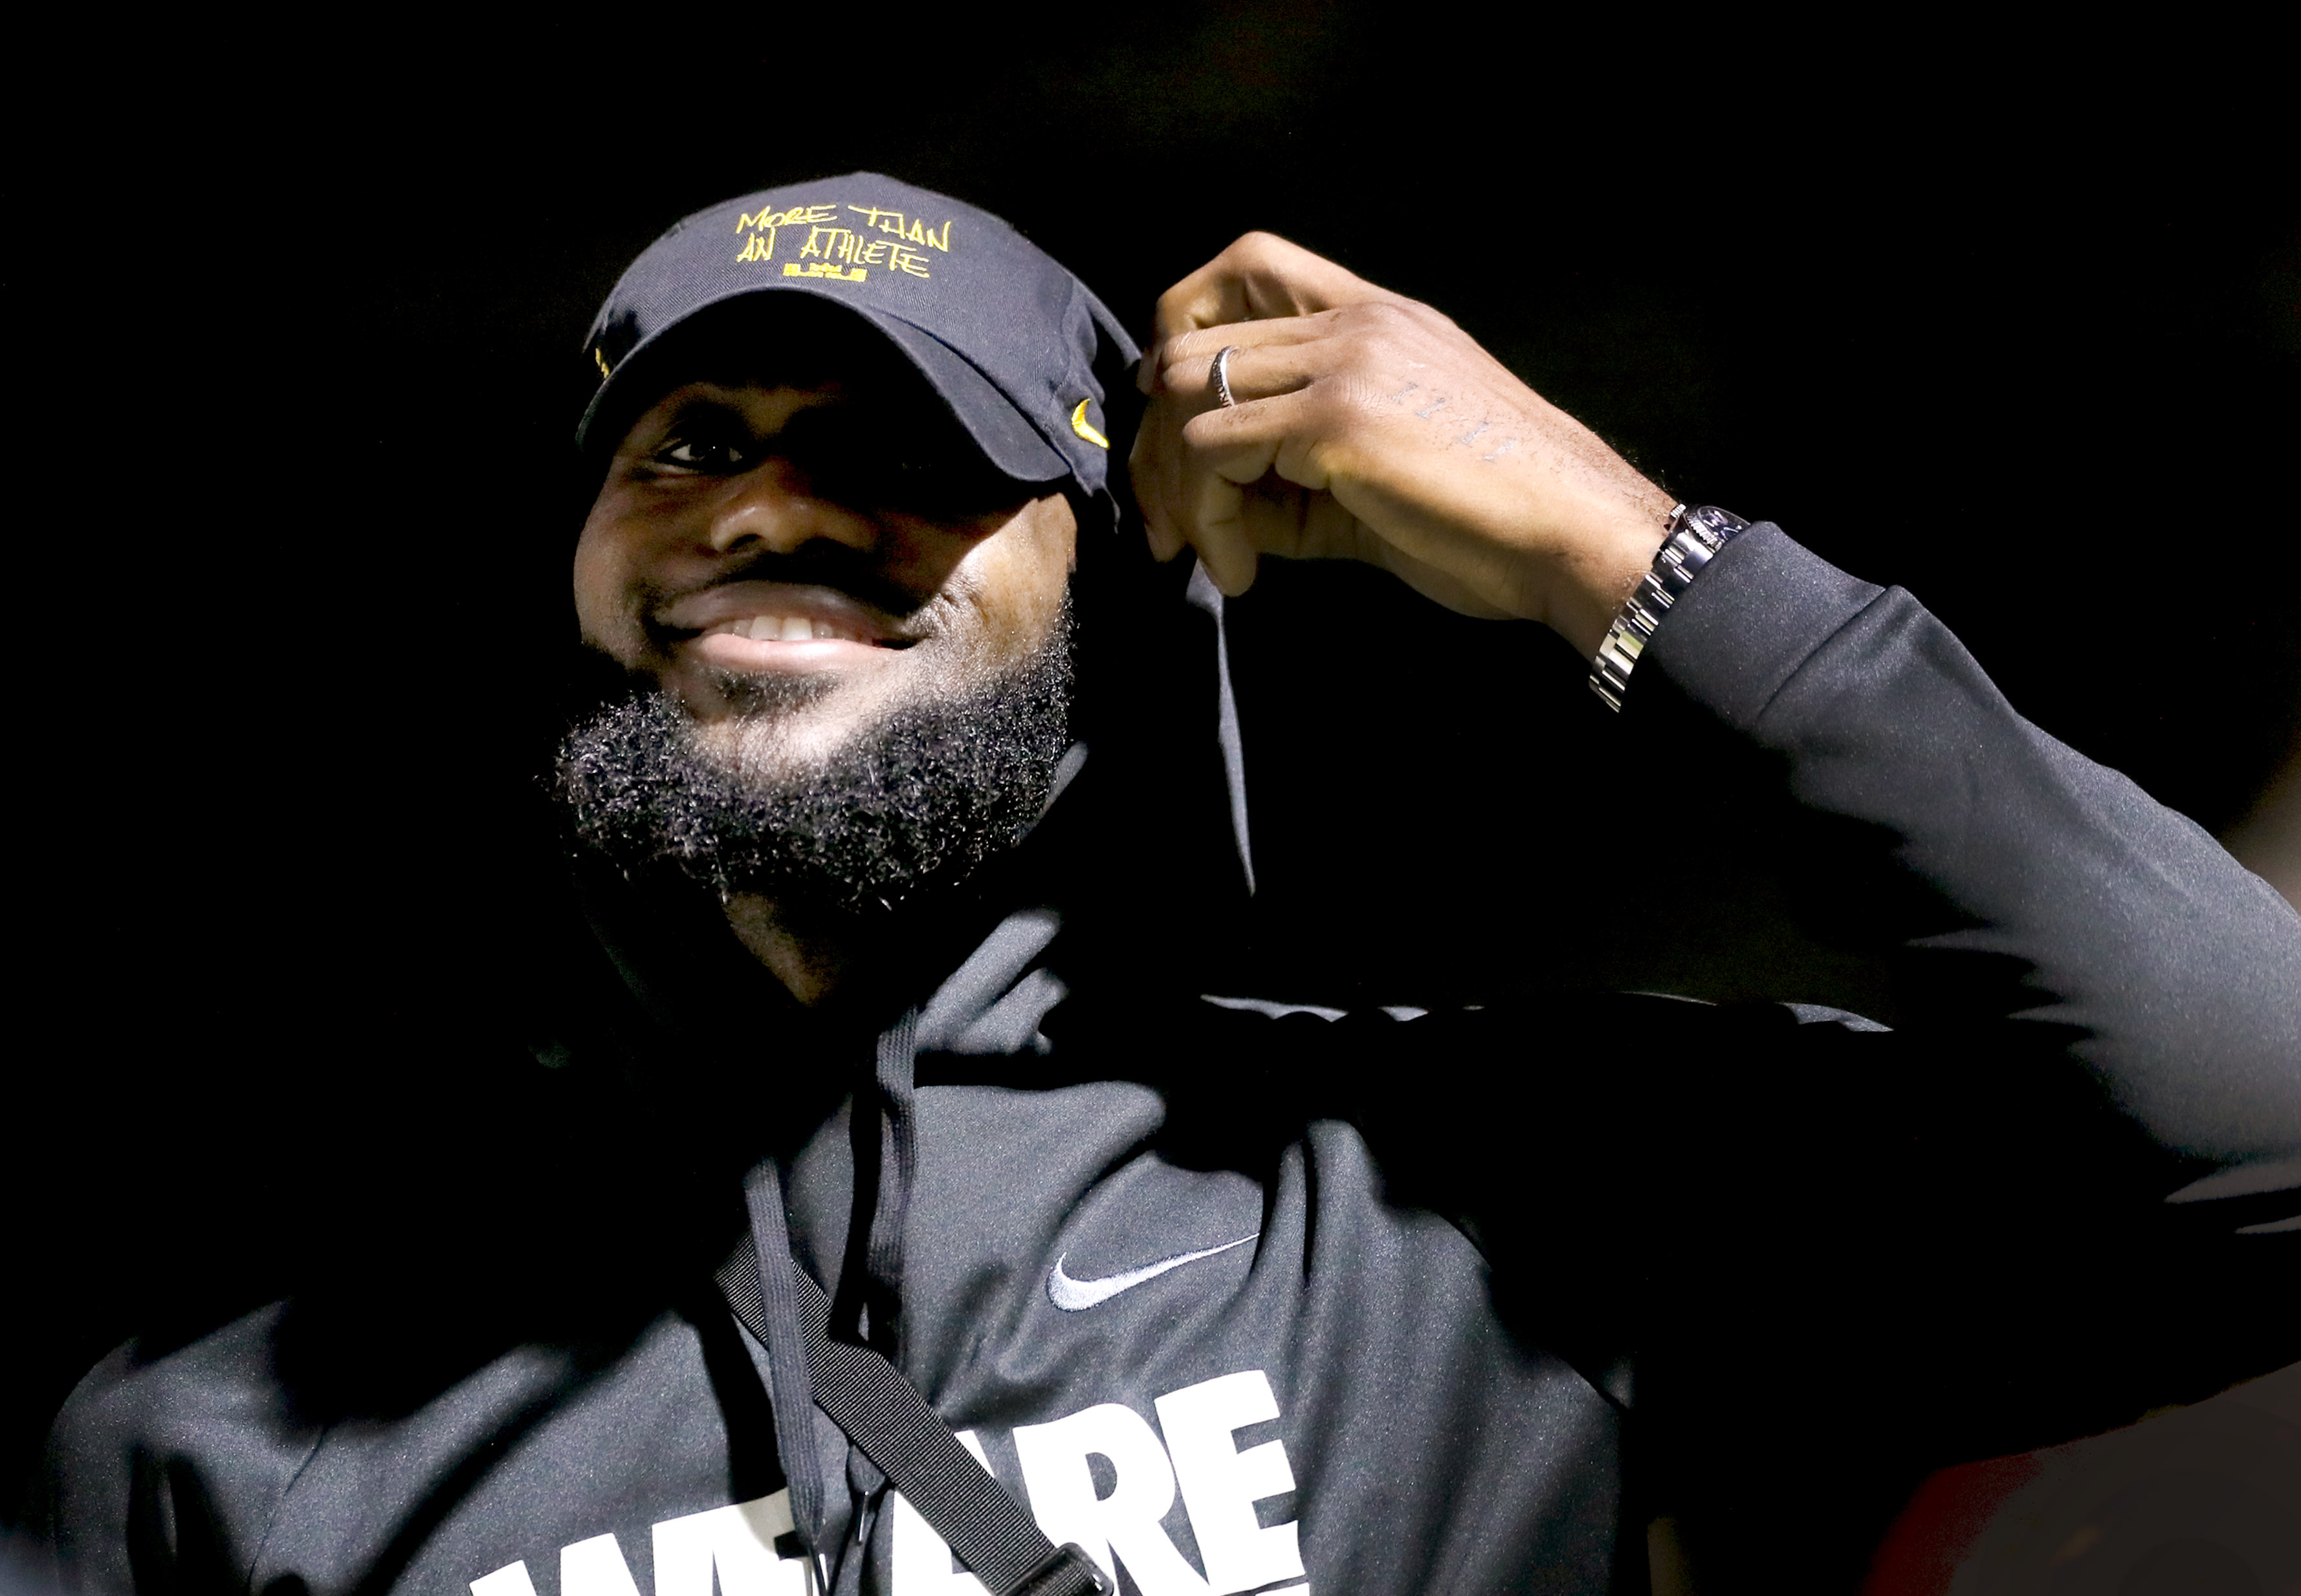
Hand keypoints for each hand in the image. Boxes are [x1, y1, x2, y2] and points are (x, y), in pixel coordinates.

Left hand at [1130, 233, 1677, 657]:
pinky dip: (1209, 522)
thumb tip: (1222, 511)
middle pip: (1193, 339)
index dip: (1185, 333)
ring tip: (1210, 557)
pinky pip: (1212, 454)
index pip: (1247, 266)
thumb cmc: (1494, 519)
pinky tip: (1244, 574)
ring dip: (1180, 491)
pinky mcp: (1336, 419)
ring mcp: (1345, 362)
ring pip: (1190, 396)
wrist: (1574, 535)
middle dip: (1158, 440)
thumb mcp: (1386, 472)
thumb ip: (1303, 471)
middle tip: (1171, 522)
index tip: (1172, 418)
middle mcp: (1357, 319)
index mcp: (1377, 314)